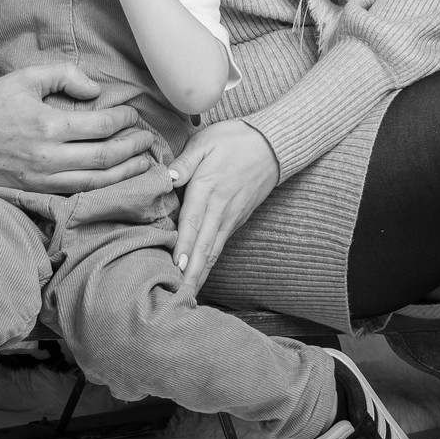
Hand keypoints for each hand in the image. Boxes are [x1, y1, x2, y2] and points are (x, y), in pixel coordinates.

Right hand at [0, 62, 157, 190]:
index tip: (133, 113)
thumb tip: (96, 91)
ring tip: (143, 162)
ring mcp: (40, 178)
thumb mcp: (26, 77)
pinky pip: (75, 193)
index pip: (101, 127)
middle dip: (133, 148)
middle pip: (105, 158)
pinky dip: (101, 188)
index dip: (124, 120)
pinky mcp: (34, 190)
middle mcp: (47, 157)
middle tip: (148, 139)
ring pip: (94, 182)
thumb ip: (65, 76)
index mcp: (47, 125)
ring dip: (125, 173)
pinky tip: (115, 179)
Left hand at [168, 120, 280, 293]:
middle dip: (192, 273)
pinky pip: (221, 245)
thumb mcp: (205, 141)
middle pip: (204, 246)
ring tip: (188, 296)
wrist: (272, 145)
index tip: (175, 269)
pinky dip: (210, 263)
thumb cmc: (234, 140)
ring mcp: (231, 217)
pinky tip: (200, 275)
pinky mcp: (237, 220)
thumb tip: (167, 178)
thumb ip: (185, 161)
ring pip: (213, 250)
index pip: (193, 223)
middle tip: (178, 298)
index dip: (183, 247)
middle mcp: (220, 208)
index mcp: (208, 189)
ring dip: (201, 274)